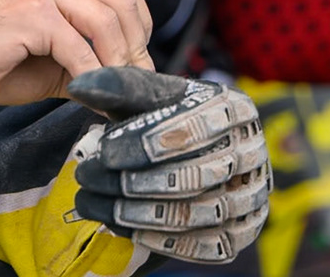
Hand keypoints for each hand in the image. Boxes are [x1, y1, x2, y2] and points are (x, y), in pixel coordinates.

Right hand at [0, 0, 151, 105]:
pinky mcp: (30, 11)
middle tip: (134, 83)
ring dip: (118, 63)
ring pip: (106, 21)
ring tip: (115, 91)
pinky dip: (92, 78)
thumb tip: (135, 75)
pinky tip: (91, 97)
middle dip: (134, 46)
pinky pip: (79, 49)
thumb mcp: (48, 48)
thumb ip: (88, 51)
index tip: (138, 62)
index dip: (138, 25)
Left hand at [70, 67, 270, 264]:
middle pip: (191, 176)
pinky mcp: (241, 232)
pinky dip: (156, 238)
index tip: (103, 151)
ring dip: (134, 213)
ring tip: (90, 202)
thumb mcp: (152, 96)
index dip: (145, 142)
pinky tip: (119, 225)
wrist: (205, 155)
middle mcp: (250, 153)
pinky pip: (200, 245)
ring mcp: (250, 196)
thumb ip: (119, 86)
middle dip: (130, 181)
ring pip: (193, 214)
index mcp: (234, 109)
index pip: (192, 129)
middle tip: (86, 178)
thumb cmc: (173, 118)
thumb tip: (79, 85)